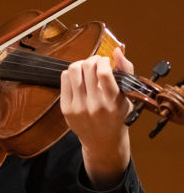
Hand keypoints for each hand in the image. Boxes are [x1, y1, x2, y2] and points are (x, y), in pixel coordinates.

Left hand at [60, 48, 133, 188]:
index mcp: (113, 102)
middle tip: (96, 62)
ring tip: (87, 69)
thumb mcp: (128, 96)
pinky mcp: (66, 109)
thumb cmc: (117, 116)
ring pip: (73, 71)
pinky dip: (71, 74)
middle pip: (86, 67)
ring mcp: (78, 107)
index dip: (103, 61)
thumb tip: (117, 51)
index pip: (104, 73)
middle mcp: (94, 105)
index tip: (106, 61)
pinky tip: (78, 78)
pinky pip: (64, 79)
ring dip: (81, 64)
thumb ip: (126, 71)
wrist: (102, 141)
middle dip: (93, 59)